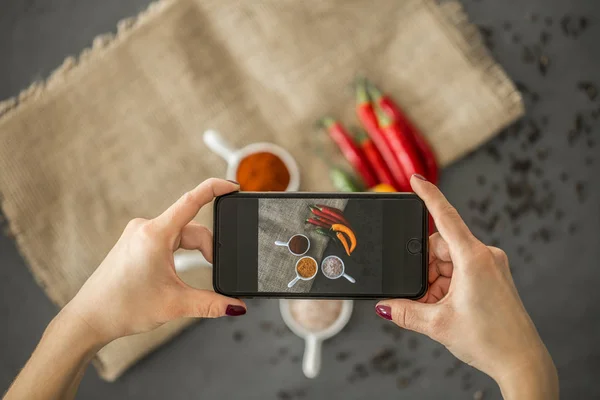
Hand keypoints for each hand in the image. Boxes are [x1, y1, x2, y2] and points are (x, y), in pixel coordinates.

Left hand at [64, 178, 246, 344]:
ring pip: (180, 235)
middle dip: (209, 249)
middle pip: (192, 228)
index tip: (234, 186)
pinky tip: (177, 270)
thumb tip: (236, 305)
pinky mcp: (135, 242)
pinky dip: (180, 252)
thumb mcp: (175, 305)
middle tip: (216, 272)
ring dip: (193, 252)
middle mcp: (145, 228)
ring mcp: (138, 234)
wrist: (89, 318)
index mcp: (155, 235)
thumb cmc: (123, 307)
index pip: (192, 201)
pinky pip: (167, 239)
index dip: (216, 189)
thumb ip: (211, 303)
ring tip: (190, 278)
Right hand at [375, 175, 557, 398]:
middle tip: (423, 298)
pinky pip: (461, 271)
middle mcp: (485, 256)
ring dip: (435, 281)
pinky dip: (447, 285)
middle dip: (424, 269)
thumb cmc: (489, 340)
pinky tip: (444, 307)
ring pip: (448, 262)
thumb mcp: (438, 325)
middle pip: (440, 247)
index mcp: (473, 258)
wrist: (521, 362)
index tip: (415, 179)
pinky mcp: (493, 277)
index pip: (445, 217)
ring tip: (436, 309)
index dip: (428, 195)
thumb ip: (405, 312)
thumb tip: (385, 305)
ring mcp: (491, 266)